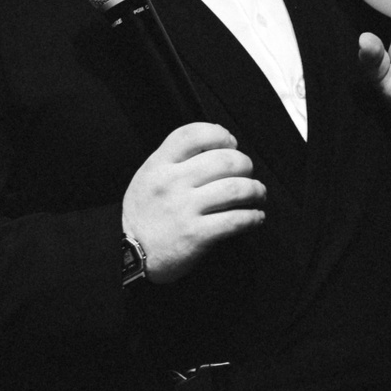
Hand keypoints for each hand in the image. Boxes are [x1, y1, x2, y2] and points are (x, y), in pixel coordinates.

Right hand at [122, 123, 266, 284]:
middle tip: (248, 173)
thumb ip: (174, 159)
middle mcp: (171, 184)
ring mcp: (184, 209)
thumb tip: (217, 143)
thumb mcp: (148, 177)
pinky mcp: (196, 235)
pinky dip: (253, 217)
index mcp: (158, 165)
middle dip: (246, 164)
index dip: (220, 135)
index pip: (194, 134)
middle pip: (224, 160)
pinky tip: (254, 217)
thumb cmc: (145, 215)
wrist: (133, 256)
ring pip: (236, 189)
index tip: (231, 144)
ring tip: (257, 194)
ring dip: (255, 190)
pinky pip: (236, 220)